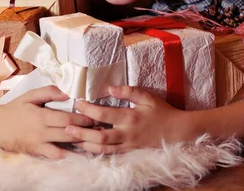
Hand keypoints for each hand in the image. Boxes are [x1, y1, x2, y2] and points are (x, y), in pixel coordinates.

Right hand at [0, 85, 93, 158]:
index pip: (67, 118)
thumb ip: (48, 92)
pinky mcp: (36, 152)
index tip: (95, 116)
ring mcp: (39, 144)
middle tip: (100, 128)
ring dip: (80, 144)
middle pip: (69, 133)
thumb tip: (67, 92)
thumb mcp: (29, 96)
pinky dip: (66, 154)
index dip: (83, 118)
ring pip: (64, 146)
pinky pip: (54, 156)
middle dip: (86, 131)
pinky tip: (77, 152)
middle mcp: (41, 132)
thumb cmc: (14, 110)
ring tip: (93, 140)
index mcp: (41, 116)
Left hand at [64, 86, 193, 153]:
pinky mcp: (130, 152)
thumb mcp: (148, 96)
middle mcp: (127, 133)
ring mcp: (128, 145)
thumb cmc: (161, 111)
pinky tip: (87, 149)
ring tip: (72, 141)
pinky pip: (111, 155)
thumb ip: (129, 91)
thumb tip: (110, 88)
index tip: (77, 103)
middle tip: (66, 128)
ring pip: (103, 149)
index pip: (104, 115)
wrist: (177, 131)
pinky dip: (97, 153)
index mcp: (130, 117)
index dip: (88, 110)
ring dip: (86, 146)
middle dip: (82, 134)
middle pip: (100, 136)